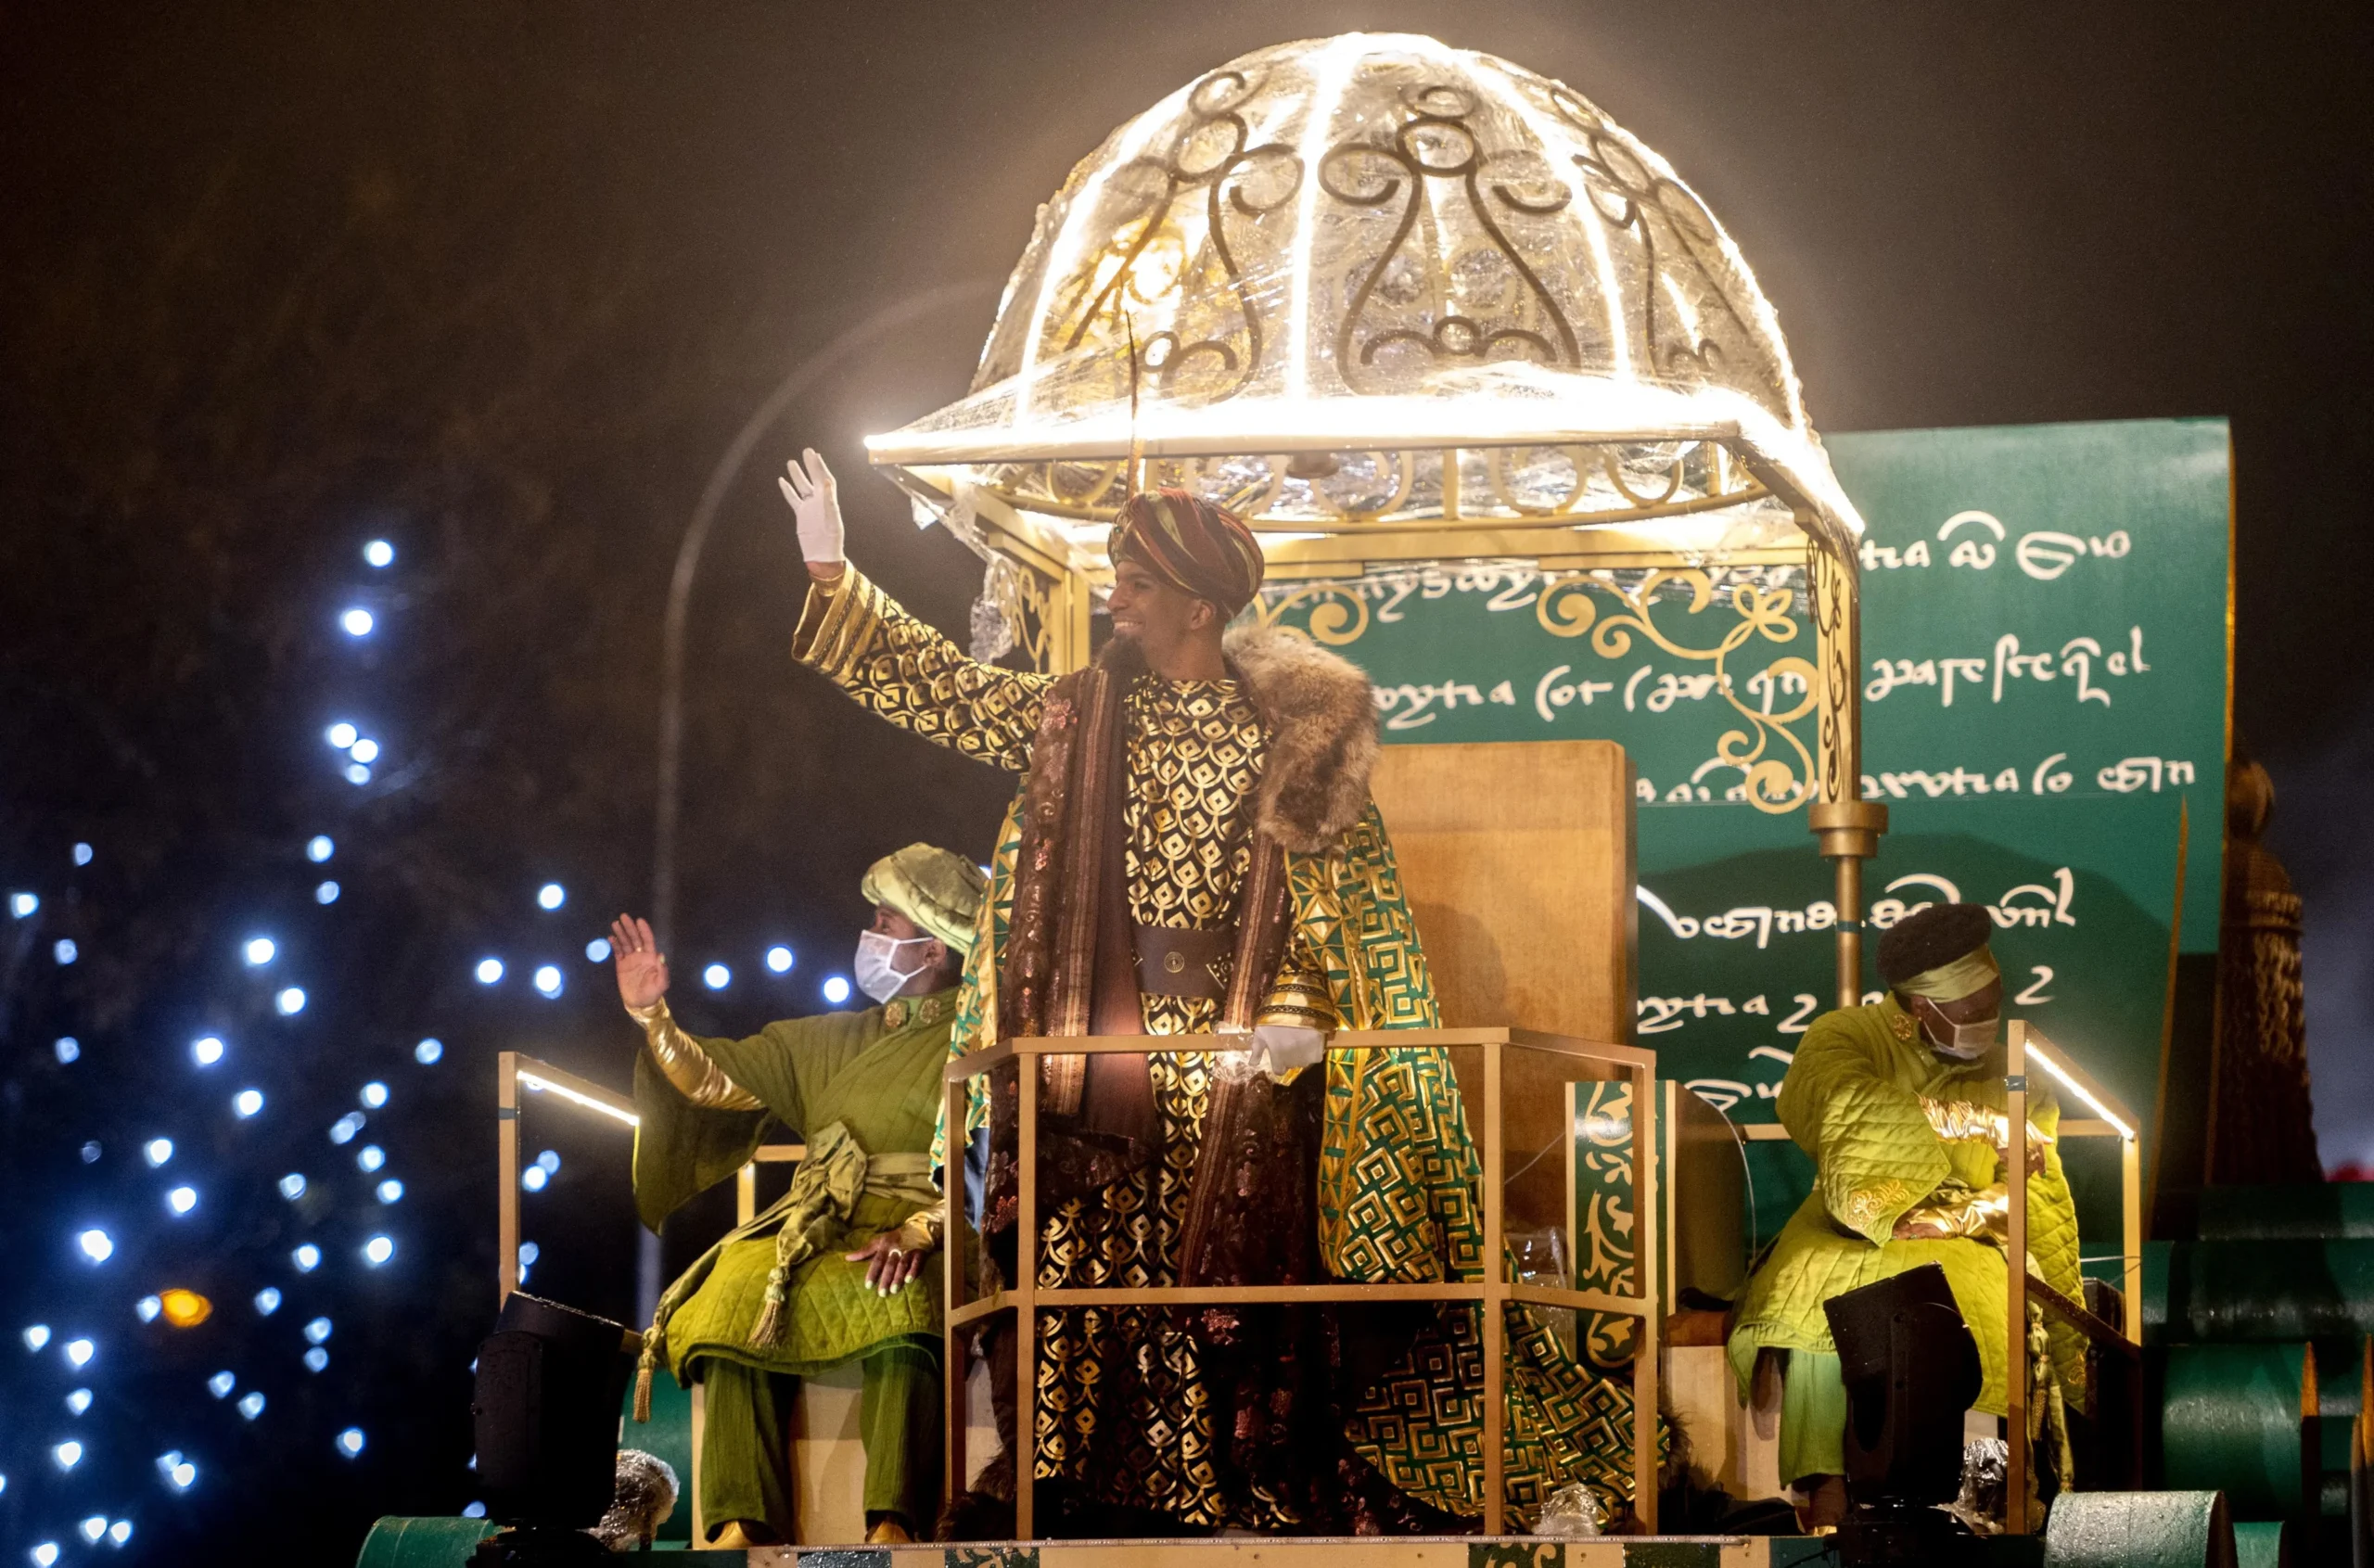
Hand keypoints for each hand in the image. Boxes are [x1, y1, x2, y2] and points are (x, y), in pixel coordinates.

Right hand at [610, 915, 669, 1009]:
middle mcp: (641, 955)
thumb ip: (662, 970)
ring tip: (615, 923)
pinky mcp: (621, 965)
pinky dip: (615, 945)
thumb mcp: (661, 984)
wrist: (640, 1003)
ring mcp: (630, 959)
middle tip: (623, 916)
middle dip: (630, 928)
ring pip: (625, 943)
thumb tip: (661, 955)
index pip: (648, 940)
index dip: (644, 930)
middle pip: (635, 938)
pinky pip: (618, 952)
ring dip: (621, 933)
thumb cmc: (653, 993)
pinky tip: (611, 937)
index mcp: (651, 958)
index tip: (639, 920)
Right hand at [777, 447, 845, 567]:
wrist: (822, 555)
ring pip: (802, 486)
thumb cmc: (832, 540)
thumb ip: (829, 502)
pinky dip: (788, 490)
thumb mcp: (832, 521)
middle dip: (810, 465)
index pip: (825, 479)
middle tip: (806, 451)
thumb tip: (827, 483)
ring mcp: (809, 507)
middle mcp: (819, 501)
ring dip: (797, 475)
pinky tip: (782, 480)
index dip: (820, 467)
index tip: (815, 455)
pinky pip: (793, 499)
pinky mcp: (801, 514)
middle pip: (814, 479)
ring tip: (791, 462)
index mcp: (829, 501)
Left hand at [844, 1232, 928, 1294]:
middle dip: (885, 1279)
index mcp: (885, 1246)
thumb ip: (864, 1251)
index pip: (877, 1261)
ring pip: (902, 1265)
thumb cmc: (894, 1237)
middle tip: (882, 1293)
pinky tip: (909, 1280)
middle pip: (890, 1265)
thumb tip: (847, 1258)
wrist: (917, 1227)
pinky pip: (916, 1262)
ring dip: (898, 1277)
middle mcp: (896, 1249)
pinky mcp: (919, 1253)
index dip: (873, 1273)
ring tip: (894, 1290)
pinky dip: (913, 1271)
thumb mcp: (879, 1241)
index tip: (868, 1286)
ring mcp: (908, 1251)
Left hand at [1250, 1023, 1325, 1076]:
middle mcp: (1292, 1060)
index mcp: (1277, 1056)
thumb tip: (1252, 1065)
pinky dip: (1314, 1051)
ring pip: (1304, 1061)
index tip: (1280, 1052)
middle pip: (1291, 1065)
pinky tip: (1309, 1039)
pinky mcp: (1319, 1050)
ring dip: (1301, 1054)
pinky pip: (1316, 1056)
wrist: (1298, 1003)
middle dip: (1289, 1057)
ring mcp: (1307, 1056)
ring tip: (1300, 1038)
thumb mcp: (1261, 1031)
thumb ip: (1256, 1050)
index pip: (1278, 1070)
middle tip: (1289, 1041)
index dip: (1278, 1062)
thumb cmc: (1275, 1016)